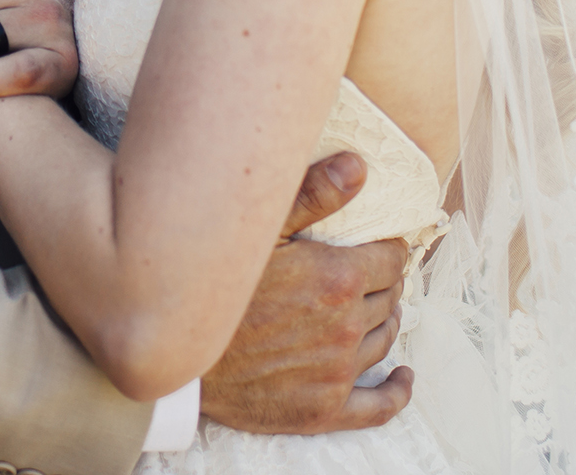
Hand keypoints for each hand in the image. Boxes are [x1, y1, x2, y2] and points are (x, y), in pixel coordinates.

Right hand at [200, 153, 412, 433]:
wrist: (174, 356)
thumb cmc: (213, 286)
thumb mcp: (258, 229)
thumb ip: (313, 194)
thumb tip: (359, 166)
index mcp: (337, 278)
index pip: (391, 260)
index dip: (387, 250)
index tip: (379, 246)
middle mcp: (345, 327)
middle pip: (387, 298)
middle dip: (383, 283)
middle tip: (368, 275)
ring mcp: (337, 373)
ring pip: (383, 340)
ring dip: (383, 322)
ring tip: (372, 310)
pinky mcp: (324, 410)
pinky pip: (380, 406)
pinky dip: (397, 390)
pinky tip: (402, 376)